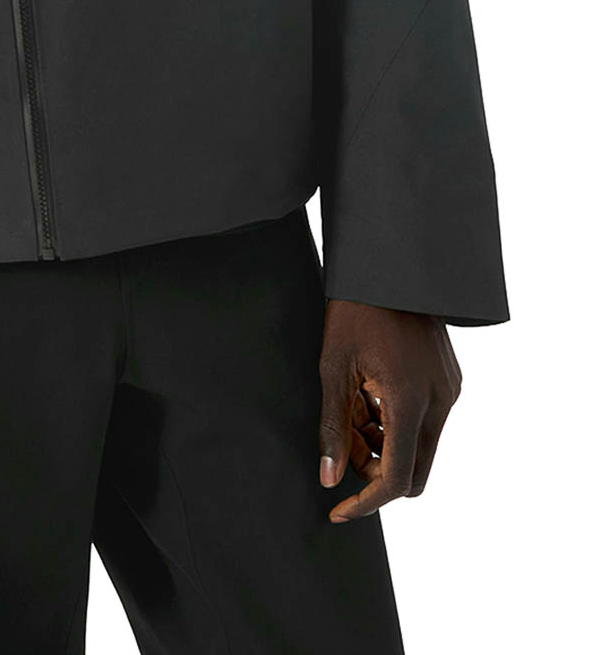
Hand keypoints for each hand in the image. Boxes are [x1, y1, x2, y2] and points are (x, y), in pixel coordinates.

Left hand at [318, 299, 461, 523]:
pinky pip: (424, 423)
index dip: (366, 502)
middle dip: (374, 472)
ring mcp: (449, 392)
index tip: (338, 510)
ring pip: (417, 447)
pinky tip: (368, 395)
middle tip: (340, 445)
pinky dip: (396, 424)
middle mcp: (440, 402)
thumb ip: (333, 425)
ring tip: (349, 408)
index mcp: (411, 400)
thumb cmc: (355, 309)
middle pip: (413, 471)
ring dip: (383, 445)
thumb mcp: (333, 365)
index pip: (397, 478)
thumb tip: (328, 478)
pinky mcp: (449, 381)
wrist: (389, 267)